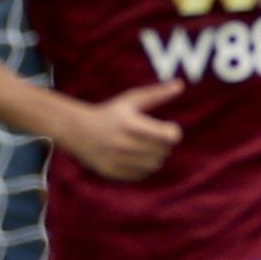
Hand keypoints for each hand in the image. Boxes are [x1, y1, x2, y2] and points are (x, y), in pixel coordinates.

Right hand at [60, 81, 183, 180]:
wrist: (79, 131)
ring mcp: (117, 159)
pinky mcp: (113, 172)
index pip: (168, 136)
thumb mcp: (132, 100)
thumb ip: (157, 94)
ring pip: (155, 164)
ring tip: (148, 146)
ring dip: (157, 156)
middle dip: (164, 143)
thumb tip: (181, 85)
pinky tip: (138, 156)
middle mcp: (123, 143)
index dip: (173, 132)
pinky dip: (145, 167)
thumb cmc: (111, 113)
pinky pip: (142, 174)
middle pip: (163, 151)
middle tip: (157, 136)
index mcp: (130, 124)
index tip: (168, 128)